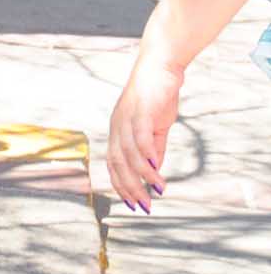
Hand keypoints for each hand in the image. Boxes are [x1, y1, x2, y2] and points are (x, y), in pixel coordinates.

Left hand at [106, 61, 180, 213]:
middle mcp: (117, 126)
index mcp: (118, 131)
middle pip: (117, 163)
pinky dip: (146, 155)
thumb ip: (154, 149)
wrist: (161, 67)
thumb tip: (154, 172)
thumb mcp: (156, 128)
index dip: (121, 185)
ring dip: (142, 176)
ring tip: (156, 191)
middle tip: (144, 206)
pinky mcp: (140, 110)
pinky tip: (156, 169)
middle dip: (129, 187)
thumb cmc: (157, 97)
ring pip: (128, 153)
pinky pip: (140, 136)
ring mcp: (126, 118)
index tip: (133, 203)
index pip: (113, 164)